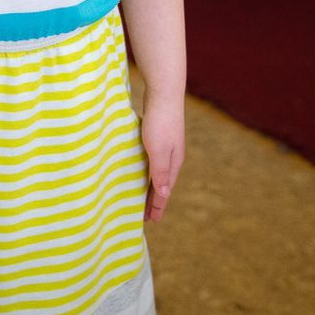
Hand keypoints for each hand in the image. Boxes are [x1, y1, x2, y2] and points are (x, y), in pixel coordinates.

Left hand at [138, 94, 184, 222]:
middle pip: (163, 184)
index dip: (158, 206)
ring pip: (158, 172)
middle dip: (155, 200)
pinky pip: (153, 160)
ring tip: (143, 197)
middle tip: (147, 216)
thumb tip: (164, 194)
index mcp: (173, 163)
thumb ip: (161, 172)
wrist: (164, 93)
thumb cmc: (160, 122)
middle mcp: (172, 157)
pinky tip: (141, 169)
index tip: (152, 221)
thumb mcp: (158, 150)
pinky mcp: (159, 136)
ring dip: (151, 186)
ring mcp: (167, 146)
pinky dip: (148, 171)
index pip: (165, 191)